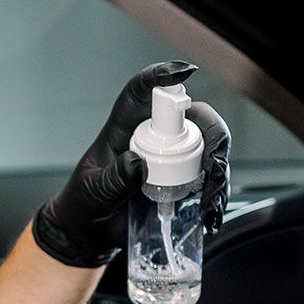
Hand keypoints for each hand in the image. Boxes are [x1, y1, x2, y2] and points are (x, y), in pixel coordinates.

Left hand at [30, 61, 232, 267]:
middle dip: (211, 134)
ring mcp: (169, 157)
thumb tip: (137, 163)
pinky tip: (211, 209)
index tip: (186, 71)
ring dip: (218, 167)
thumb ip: (114, 180)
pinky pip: (207, 175)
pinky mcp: (181, 179)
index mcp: (124, 128)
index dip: (161, 76)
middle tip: (213, 165)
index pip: (140, 91)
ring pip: (206, 145)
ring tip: (210, 198)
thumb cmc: (86, 205)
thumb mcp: (94, 193)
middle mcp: (151, 136)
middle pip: (191, 116)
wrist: (92, 232)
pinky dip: (216, 189)